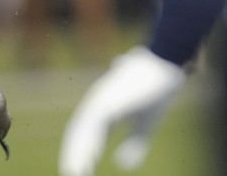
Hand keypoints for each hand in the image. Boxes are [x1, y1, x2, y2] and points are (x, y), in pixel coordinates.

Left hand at [58, 46, 185, 175]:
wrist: (164, 66)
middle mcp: (98, 103)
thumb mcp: (146, 125)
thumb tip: (120, 165)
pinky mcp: (109, 99)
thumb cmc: (155, 92)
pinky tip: (90, 157)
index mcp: (105, 109)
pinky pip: (95, 124)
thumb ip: (134, 145)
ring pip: (82, 129)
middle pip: (79, 131)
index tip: (76, 170)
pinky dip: (91, 141)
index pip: (86, 133)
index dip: (81, 151)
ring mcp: (101, 100)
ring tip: (74, 171)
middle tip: (69, 174)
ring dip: (78, 151)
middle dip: (73, 153)